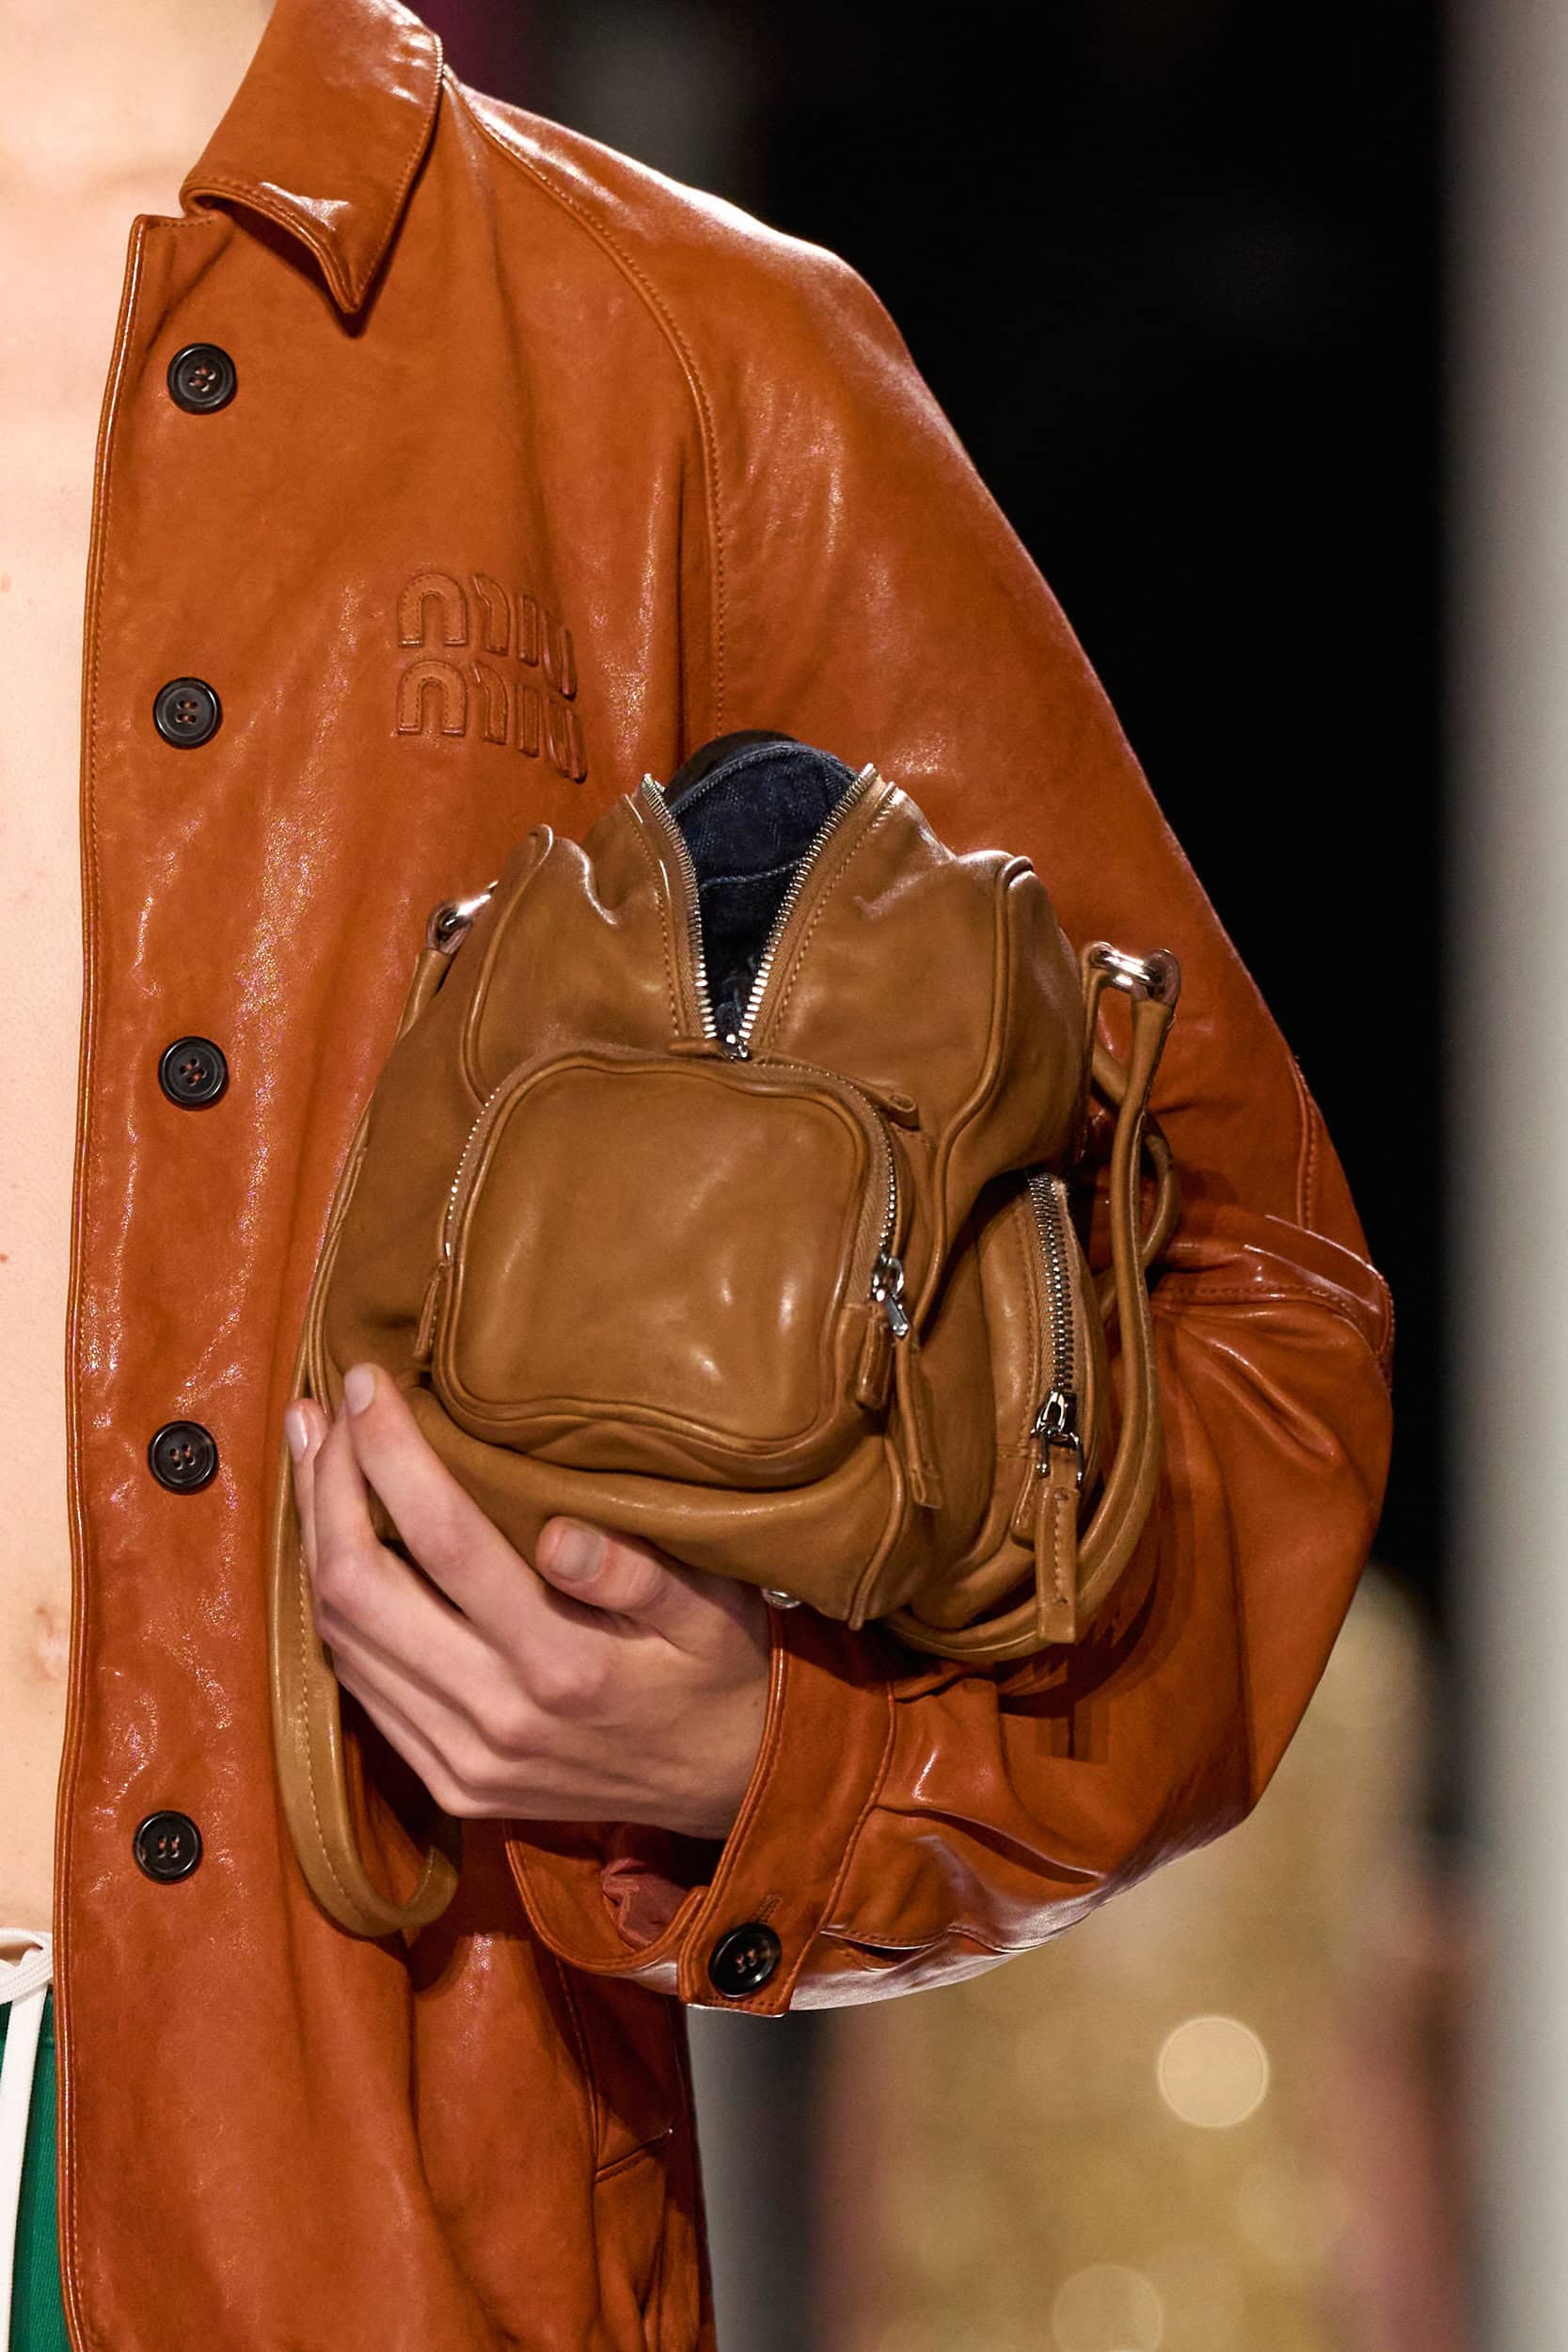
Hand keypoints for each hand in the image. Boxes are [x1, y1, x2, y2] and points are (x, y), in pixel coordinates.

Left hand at [283, 1364, 771, 1840]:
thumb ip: (638, 1573)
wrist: (726, 1791)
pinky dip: (332, 1605)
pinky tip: (332, 1543)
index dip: (388, 1453)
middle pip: (360, 1588)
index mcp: (563, 1665)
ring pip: (340, 1637)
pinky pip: (356, 1685)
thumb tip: (556, 1534)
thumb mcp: (714, 1613)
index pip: (443, 1540)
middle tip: (319, 1410)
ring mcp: (461, 1759)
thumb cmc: (721, 1672)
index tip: (364, 1382)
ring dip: (313, 1538)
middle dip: (325, 1486)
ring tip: (311, 1454)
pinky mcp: (447, 1782)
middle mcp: (495, 1717)